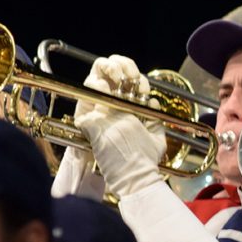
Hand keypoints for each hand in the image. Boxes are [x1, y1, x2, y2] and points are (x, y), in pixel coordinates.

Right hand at [74, 55, 164, 197]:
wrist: (132, 176)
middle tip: (131, 76)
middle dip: (122, 65)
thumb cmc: (144, 159)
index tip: (144, 88)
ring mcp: (99, 110)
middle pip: (112, 71)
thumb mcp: (156, 137)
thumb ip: (154, 119)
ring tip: (119, 78)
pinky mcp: (86, 118)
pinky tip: (106, 90)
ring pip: (96, 75)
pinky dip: (96, 85)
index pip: (130, 81)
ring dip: (109, 69)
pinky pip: (86, 93)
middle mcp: (114, 105)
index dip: (138, 78)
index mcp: (129, 106)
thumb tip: (153, 103)